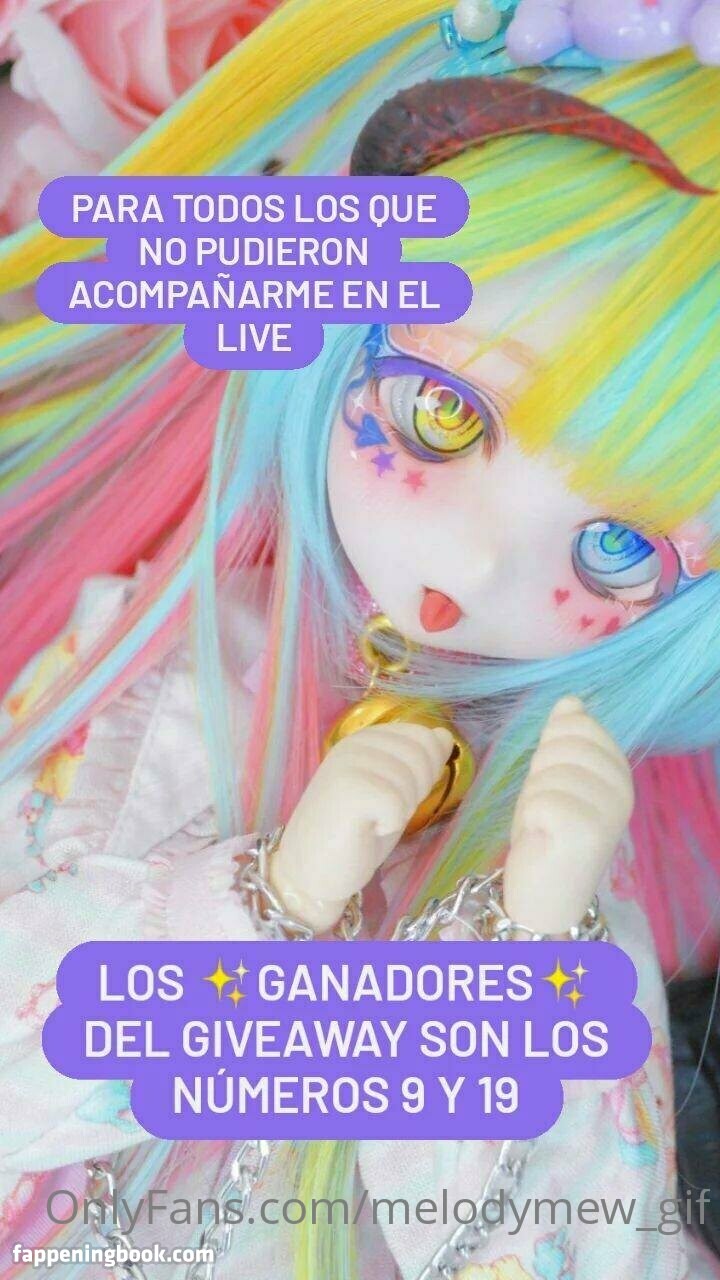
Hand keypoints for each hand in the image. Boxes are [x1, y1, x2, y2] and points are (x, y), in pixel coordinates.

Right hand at [269, 722, 453, 930]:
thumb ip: (417, 763)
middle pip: (422, 756)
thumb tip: (444, 735)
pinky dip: (389, 825)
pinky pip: (398, 804)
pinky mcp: (348, 788)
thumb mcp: (394, 791)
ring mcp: (349, 763)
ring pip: (412, 782)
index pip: (423, 736)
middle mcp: (354, 743)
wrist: (311, 872)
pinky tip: (365, 829)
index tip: (393, 795)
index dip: (424, 772)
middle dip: (414, 792)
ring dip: (399, 811)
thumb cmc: (354, 833)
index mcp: (365, 738)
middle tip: (380, 812)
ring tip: (369, 821)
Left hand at [503, 696, 633, 934]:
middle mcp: (623, 791)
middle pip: (563, 744)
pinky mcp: (586, 833)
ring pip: (547, 773)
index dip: (551, 745)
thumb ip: (563, 739)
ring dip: (532, 798)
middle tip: (545, 807)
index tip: (552, 780)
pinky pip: (540, 800)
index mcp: (620, 772)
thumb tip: (571, 699)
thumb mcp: (554, 776)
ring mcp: (608, 812)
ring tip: (543, 826)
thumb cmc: (547, 835)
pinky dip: (530, 818)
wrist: (544, 898)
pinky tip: (542, 839)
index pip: (581, 723)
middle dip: (539, 772)